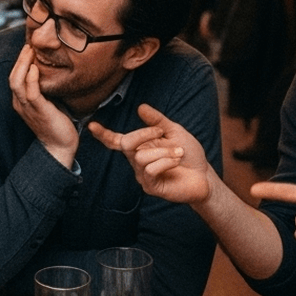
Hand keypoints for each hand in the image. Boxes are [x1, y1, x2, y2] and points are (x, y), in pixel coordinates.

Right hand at [9, 45, 77, 167]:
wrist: (59, 146)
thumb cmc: (56, 123)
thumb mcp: (47, 102)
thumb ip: (44, 88)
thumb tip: (51, 70)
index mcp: (21, 101)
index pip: (15, 77)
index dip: (20, 62)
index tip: (29, 48)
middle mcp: (20, 104)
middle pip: (13, 77)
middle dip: (19, 59)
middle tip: (29, 44)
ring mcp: (27, 108)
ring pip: (17, 82)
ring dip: (23, 64)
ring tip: (31, 50)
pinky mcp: (38, 111)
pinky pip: (31, 92)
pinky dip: (31, 79)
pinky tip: (35, 68)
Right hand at [89, 104, 212, 204]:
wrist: (204, 176)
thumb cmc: (189, 154)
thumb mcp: (174, 131)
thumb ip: (157, 120)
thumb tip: (140, 108)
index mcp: (140, 147)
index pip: (117, 141)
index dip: (104, 134)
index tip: (91, 125)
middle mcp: (137, 161)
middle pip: (126, 144)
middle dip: (143, 134)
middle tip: (162, 132)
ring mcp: (143, 176)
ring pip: (141, 158)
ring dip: (163, 151)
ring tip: (179, 152)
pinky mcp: (151, 187)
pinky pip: (150, 170)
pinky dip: (166, 161)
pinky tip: (177, 161)